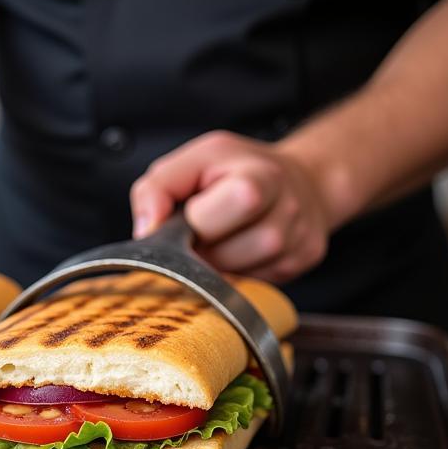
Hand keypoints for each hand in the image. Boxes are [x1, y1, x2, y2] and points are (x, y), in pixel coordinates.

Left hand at [129, 131, 331, 283]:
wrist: (300, 180)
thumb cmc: (236, 170)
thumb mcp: (193, 160)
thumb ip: (157, 188)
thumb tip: (146, 232)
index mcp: (262, 175)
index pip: (237, 202)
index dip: (200, 216)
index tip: (190, 212)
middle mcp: (289, 209)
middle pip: (231, 253)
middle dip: (202, 249)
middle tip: (200, 233)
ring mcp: (299, 241)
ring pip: (237, 278)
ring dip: (214, 267)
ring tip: (217, 242)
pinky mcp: (301, 264)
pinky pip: (252, 287)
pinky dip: (234, 275)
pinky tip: (236, 253)